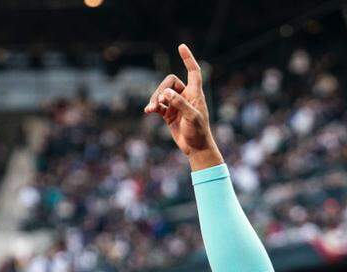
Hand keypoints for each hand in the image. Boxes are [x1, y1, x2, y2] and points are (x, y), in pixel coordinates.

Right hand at [143, 43, 221, 168]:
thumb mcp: (192, 117)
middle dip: (161, 90)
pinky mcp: (169, 113)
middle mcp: (186, 96)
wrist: (195, 148)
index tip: (181, 47)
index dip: (188, 59)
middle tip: (157, 102)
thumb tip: (166, 93)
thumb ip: (180, 104)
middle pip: (169, 83)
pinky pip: (158, 105)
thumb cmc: (198, 132)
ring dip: (155, 99)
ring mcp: (176, 104)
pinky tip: (148, 111)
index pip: (193, 72)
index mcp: (195, 94)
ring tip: (150, 109)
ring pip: (162, 93)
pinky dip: (152, 106)